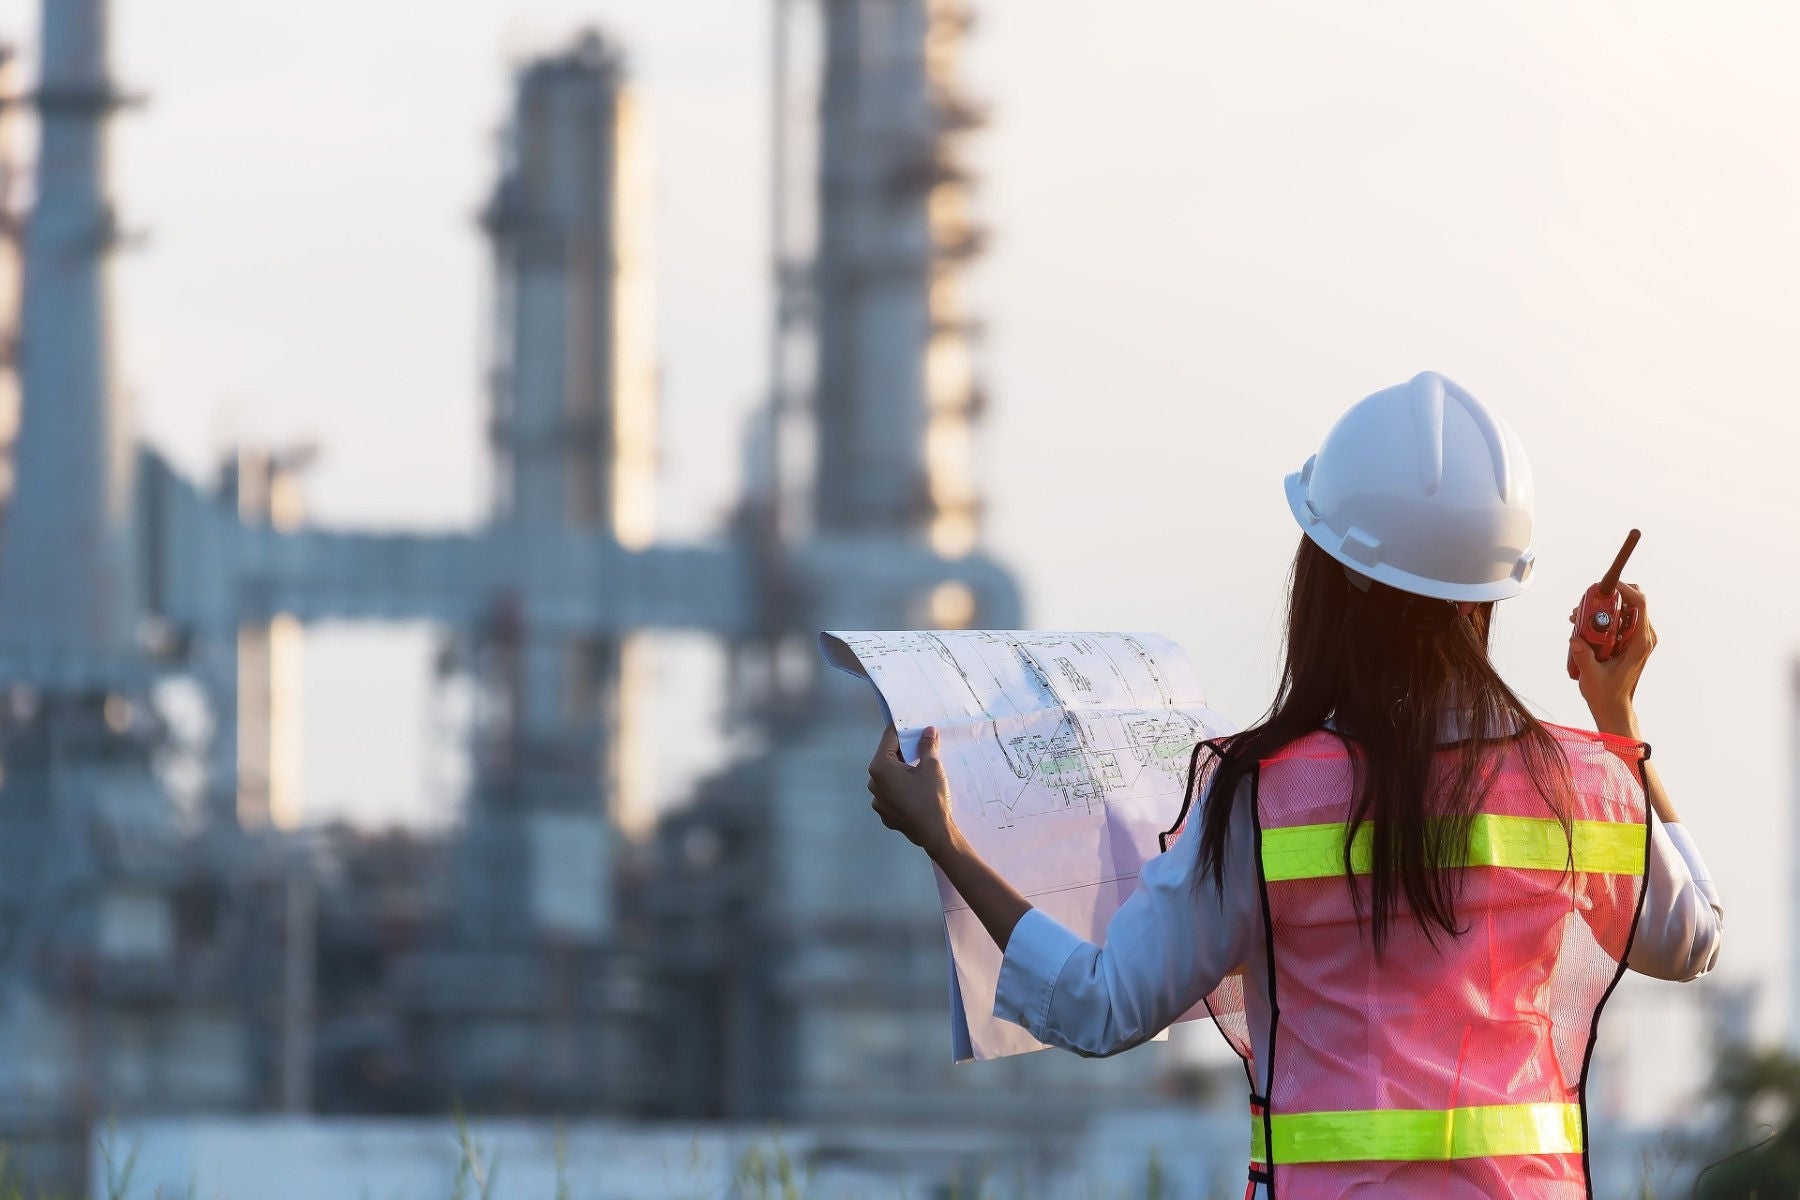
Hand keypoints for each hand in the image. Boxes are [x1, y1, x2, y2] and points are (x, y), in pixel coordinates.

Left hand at [867, 724, 957, 855]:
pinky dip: (902, 789)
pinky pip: (892, 794)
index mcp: (880, 767)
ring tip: (921, 772)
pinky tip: (917, 792)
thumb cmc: (931, 797)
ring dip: (902, 771)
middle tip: (922, 747)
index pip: (889, 738)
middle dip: (904, 751)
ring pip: (889, 777)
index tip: (915, 725)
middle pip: (888, 758)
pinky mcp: (885, 814)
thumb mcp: (932, 766)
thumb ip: (927, 745)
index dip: (903, 729)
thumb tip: (928, 731)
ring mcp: (877, 800)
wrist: (935, 834)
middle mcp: (873, 783)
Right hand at [1568, 581, 1655, 737]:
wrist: (1613, 706)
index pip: (1640, 605)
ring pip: (1625, 610)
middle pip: (1634, 602)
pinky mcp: (1629, 642)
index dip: (1626, 590)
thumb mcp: (1592, 676)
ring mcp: (1637, 639)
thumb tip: (1574, 638)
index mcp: (1640, 643)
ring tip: (1579, 618)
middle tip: (1587, 605)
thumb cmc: (1607, 694)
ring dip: (1602, 608)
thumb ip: (1584, 656)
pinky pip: (1620, 620)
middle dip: (1609, 598)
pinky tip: (1584, 626)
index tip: (1606, 587)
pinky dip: (1603, 618)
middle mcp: (1643, 638)